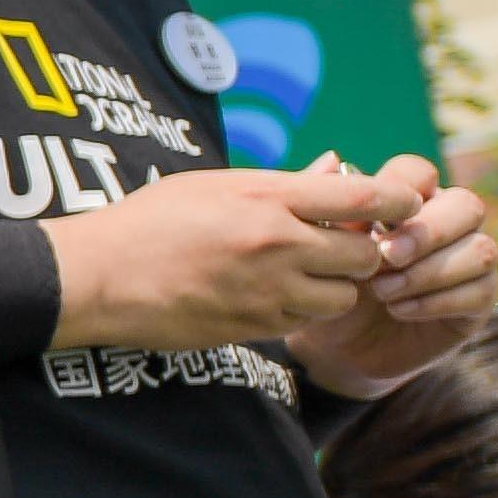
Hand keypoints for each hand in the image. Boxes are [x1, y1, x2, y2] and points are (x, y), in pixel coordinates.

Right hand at [40, 165, 415, 355]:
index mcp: (268, 198)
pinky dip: (298, 311)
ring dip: (334, 287)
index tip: (399, 206)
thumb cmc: (150, 221)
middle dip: (359, 252)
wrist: (97, 277)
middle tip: (338, 245)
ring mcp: (267, 292)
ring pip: (342, 298)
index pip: (367, 198)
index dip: (398, 202)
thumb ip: (282, 183)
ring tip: (302, 274)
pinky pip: (303, 322)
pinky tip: (267, 295)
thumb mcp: (214, 184)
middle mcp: (276, 245)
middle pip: (365, 255)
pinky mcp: (253, 328)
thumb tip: (337, 169)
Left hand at [287, 159, 497, 393]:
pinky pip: (480, 290)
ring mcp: (468, 260)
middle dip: (426, 232)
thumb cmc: (328, 288)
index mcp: (408, 201)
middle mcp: (447, 224)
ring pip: (480, 249)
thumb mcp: (320, 249)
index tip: (371, 224)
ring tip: (382, 293)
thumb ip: (326, 207)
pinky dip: (436, 301)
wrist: (334, 347)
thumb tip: (332, 159)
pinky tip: (399, 311)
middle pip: (466, 205)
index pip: (420, 172)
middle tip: (385, 258)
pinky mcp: (478, 299)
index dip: (401, 191)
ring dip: (429, 271)